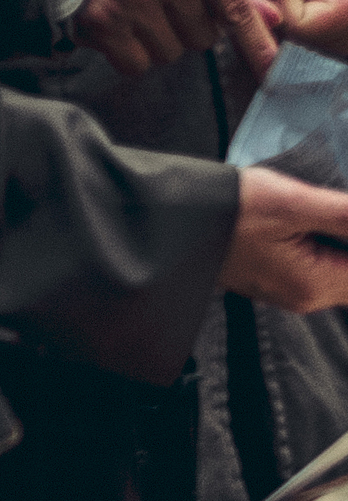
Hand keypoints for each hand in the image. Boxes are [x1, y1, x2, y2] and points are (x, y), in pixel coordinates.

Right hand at [77, 0, 276, 84]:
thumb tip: (271, 18)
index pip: (234, 6)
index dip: (255, 42)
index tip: (272, 67)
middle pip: (202, 38)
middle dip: (187, 29)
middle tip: (163, 7)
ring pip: (169, 53)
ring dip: (157, 42)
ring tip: (136, 12)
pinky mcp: (101, 20)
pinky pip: (135, 63)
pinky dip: (129, 54)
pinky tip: (118, 27)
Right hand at [224, 169, 347, 314]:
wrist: (169, 218)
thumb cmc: (227, 211)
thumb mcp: (293, 203)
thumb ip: (345, 214)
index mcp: (315, 285)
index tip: (342, 215)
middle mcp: (305, 296)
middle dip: (346, 238)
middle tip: (336, 210)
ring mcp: (288, 290)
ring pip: (340, 272)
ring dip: (340, 243)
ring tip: (323, 213)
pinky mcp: (274, 278)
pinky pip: (318, 269)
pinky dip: (327, 247)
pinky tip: (315, 223)